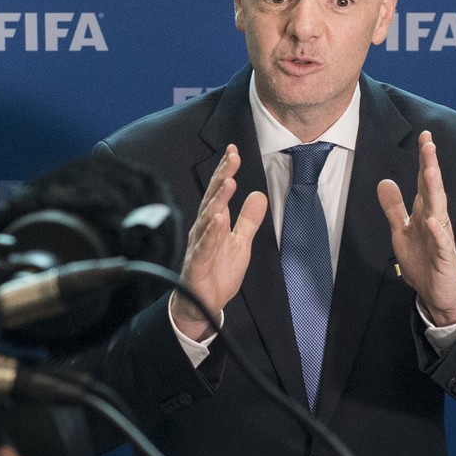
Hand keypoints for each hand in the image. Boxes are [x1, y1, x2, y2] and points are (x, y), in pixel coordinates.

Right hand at [172, 145, 267, 340]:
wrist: (203, 304)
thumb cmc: (217, 272)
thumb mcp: (240, 243)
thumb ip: (248, 220)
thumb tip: (259, 195)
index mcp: (214, 223)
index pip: (220, 192)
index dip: (226, 171)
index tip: (234, 151)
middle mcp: (203, 229)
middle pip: (212, 198)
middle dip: (222, 177)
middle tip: (232, 158)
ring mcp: (199, 245)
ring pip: (207, 218)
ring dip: (217, 200)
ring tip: (227, 183)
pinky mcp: (197, 263)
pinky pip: (204, 246)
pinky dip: (210, 232)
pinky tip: (216, 219)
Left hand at [377, 130, 455, 325]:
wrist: (439, 293)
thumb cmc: (424, 261)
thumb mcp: (402, 231)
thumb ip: (394, 207)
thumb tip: (385, 181)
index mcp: (425, 212)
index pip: (425, 182)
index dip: (424, 160)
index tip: (424, 136)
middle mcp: (436, 220)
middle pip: (433, 189)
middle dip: (430, 166)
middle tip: (428, 143)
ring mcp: (442, 238)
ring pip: (439, 210)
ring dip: (436, 190)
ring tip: (431, 170)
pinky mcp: (444, 257)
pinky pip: (441, 243)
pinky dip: (438, 232)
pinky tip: (434, 220)